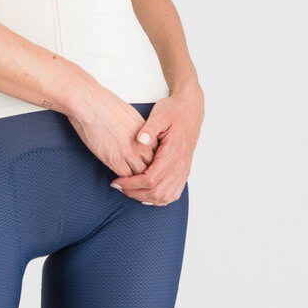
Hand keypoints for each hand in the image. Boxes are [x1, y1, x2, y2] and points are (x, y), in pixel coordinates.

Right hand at [66, 89, 160, 178]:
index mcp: (146, 131)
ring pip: (142, 175)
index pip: (158, 152)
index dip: (152, 160)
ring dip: (137, 180)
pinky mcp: (115, 160)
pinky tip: (120, 181)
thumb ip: (136, 128)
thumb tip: (135, 135)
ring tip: (132, 183)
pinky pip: (126, 178)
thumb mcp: (129, 114)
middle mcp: (141, 144)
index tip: (146, 164)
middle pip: (153, 166)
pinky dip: (124, 181)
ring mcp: (129, 153)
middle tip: (141, 177)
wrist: (89, 103)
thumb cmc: (104, 104)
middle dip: (148, 172)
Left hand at [110, 79, 203, 204]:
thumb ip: (149, 129)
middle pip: (157, 192)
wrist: (191, 109)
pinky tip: (146, 194)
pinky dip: (159, 198)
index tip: (117, 181)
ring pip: (166, 197)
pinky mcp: (184, 171)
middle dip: (135, 193)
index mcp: (173, 153)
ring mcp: (183, 170)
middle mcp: (180, 165)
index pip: (150, 179)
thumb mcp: (160, 114)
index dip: (131, 184)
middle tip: (119, 187)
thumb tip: (140, 141)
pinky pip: (173, 193)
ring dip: (146, 198)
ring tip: (129, 191)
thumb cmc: (173, 110)